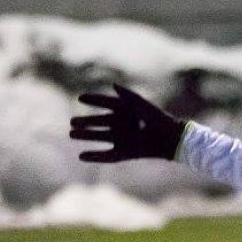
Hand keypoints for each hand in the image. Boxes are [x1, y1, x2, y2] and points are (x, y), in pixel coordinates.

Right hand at [69, 84, 185, 161]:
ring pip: (99, 137)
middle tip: (72, 122)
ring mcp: (121, 139)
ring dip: (86, 136)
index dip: (94, 100)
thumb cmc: (157, 119)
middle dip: (85, 122)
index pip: (106, 103)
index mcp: (125, 111)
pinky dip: (94, 156)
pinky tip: (82, 156)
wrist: (169, 139)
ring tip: (71, 134)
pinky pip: (106, 156)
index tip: (80, 97)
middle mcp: (121, 125)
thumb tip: (113, 85)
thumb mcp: (142, 105)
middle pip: (99, 122)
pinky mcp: (124, 153)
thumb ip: (128, 95)